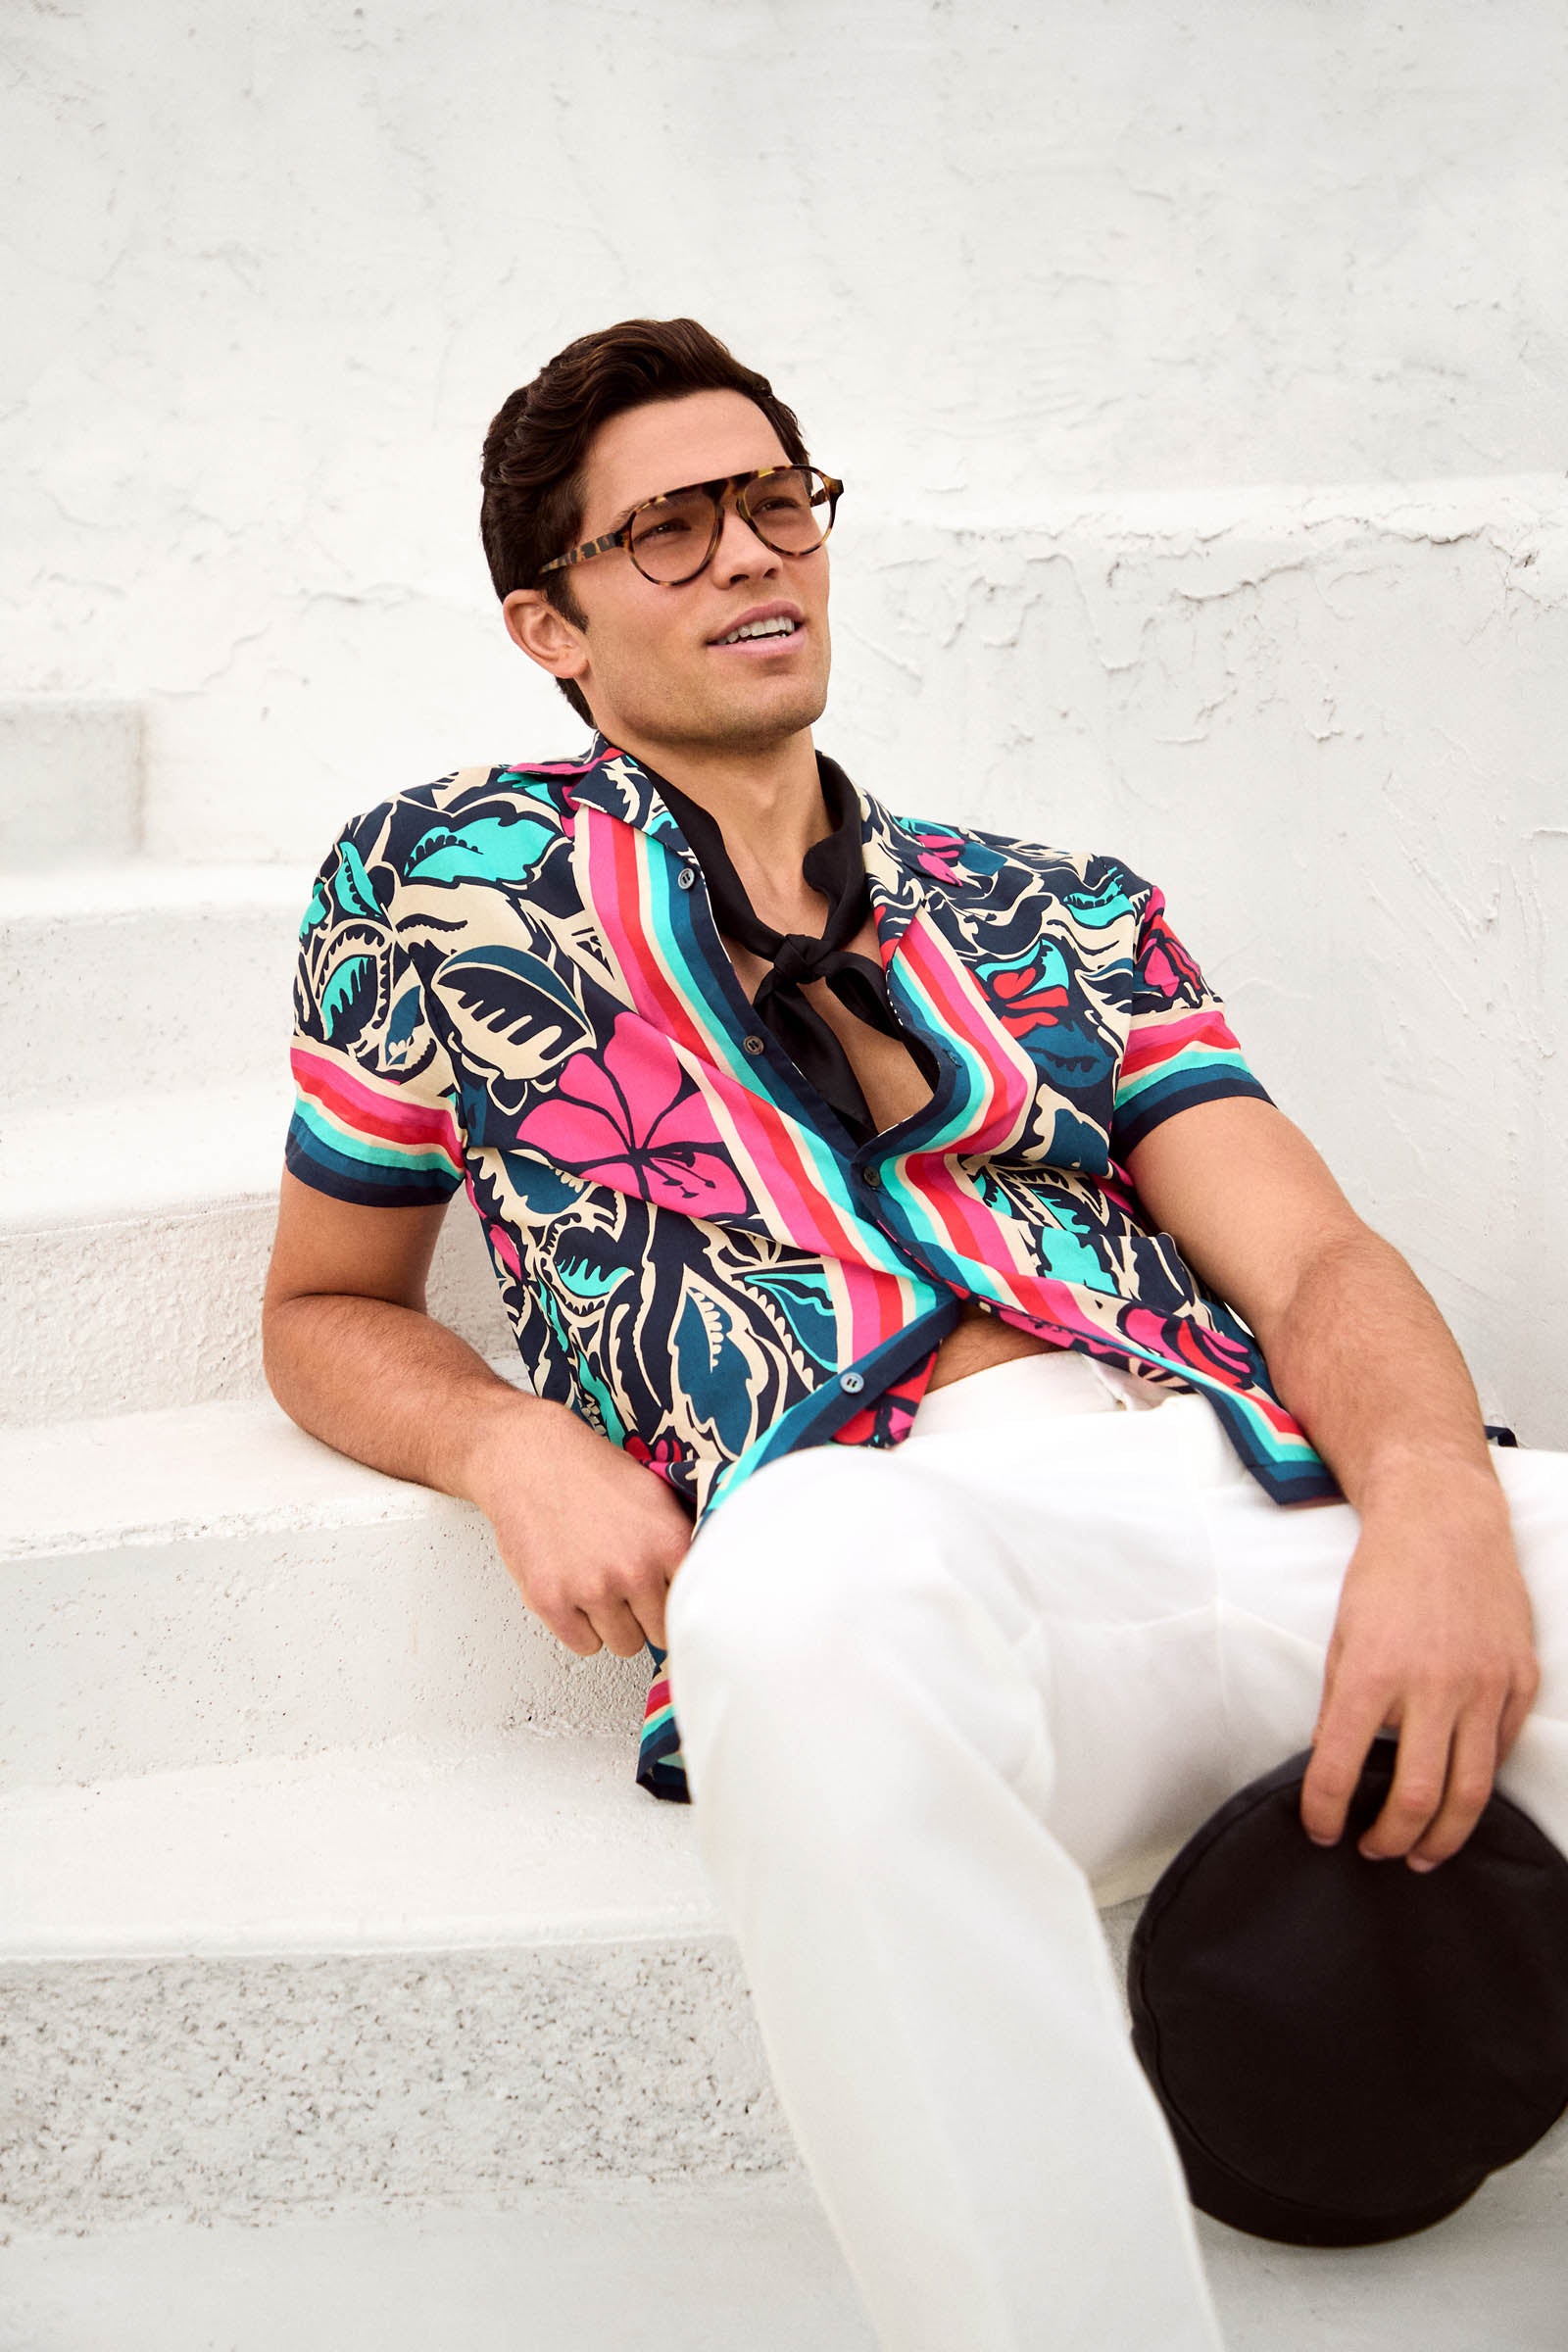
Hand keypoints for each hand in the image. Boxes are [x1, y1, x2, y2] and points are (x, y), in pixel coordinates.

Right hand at [463, 1395, 692, 1657]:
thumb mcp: (656, 1494)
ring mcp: (592, 1589)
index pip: (692, 1604)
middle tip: (628, 1590)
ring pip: (624, 1644)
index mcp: (668, 1541)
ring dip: (614, 1623)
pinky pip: (584, 1645)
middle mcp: (634, 1570)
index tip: (668, 1600)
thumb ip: (682, 1540)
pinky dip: (580, 1627)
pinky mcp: (552, 1601)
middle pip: (660, 1633)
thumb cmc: (590, 1472)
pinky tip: (576, 1594)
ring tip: (599, 1587)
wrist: (528, 1459)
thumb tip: (709, 1580)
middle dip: (646, 1615)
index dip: (678, 1602)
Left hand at [1299, 1464, 1540, 1870]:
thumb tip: (1329, 1760)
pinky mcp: (1520, 1681)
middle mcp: (1433, 1685)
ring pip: (1471, 1791)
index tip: (1320, 1831)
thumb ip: (1338, 1700)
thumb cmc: (1385, 1575)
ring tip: (1421, 1854)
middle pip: (1417, 1798)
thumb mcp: (1342, 1635)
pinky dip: (1477, 1782)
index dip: (1324, 1812)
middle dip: (1390, 1840)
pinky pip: (1500, 1751)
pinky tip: (1458, 1796)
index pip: (1338, 1766)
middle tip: (1375, 1851)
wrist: (1445, 1522)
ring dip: (1443, 1838)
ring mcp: (1484, 1685)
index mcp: (1373, 1673)